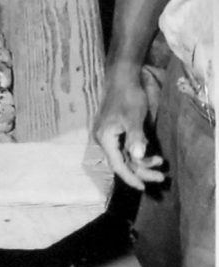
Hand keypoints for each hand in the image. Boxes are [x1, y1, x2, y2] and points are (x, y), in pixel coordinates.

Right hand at [93, 74, 165, 190]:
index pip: (117, 164)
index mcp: (105, 138)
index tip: (143, 187)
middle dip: (142, 170)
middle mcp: (104, 139)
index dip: (130, 177)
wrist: (123, 79)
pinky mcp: (115, 131)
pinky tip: (151, 151)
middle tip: (161, 176)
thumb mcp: (133, 118)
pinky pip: (126, 148)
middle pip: (123, 162)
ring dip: (143, 162)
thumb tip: (138, 157)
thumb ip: (135, 138)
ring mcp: (109, 135)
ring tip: (160, 162)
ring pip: (126, 156)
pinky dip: (139, 152)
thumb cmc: (127, 97)